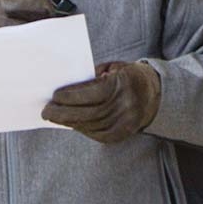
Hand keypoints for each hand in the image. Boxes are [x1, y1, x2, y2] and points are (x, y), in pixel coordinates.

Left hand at [41, 61, 161, 142]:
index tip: (54, 96)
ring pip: (93, 125)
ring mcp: (128, 121)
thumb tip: (65, 87)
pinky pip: (100, 135)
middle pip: (91, 112)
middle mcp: (128, 104)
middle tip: (46, 112)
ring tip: (55, 118)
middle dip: (64, 113)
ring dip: (70, 122)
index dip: (73, 96)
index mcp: (124, 84)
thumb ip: (92, 77)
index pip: (94, 93)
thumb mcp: (112, 68)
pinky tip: (72, 124)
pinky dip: (84, 130)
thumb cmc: (126, 76)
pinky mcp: (125, 133)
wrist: (156, 93)